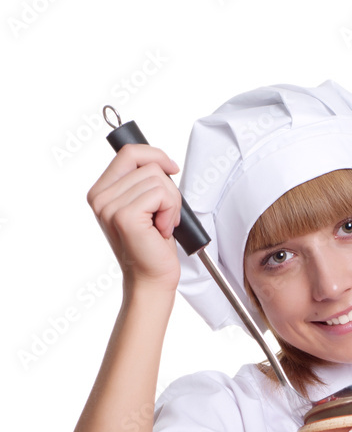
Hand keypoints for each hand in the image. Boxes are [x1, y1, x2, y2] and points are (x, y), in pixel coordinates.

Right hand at [87, 144, 181, 291]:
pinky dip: (170, 211)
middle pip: (147, 165)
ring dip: (171, 203)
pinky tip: (162, 230)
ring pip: (157, 179)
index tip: (172, 169)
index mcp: (101, 192)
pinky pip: (161, 194)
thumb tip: (161, 161)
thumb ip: (143, 181)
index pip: (128, 152)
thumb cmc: (151, 246)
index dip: (155, 155)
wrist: (151, 279)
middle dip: (168, 189)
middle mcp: (100, 198)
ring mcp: (110, 207)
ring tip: (162, 225)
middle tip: (166, 215)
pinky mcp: (125, 216)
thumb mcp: (145, 206)